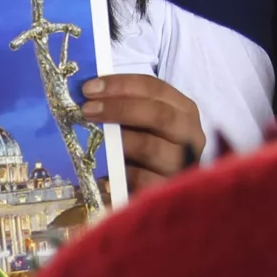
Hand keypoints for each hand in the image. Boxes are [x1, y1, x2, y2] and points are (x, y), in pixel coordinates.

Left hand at [79, 73, 203, 191]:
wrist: (164, 192)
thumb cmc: (149, 151)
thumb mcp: (142, 125)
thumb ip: (126, 107)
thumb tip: (89, 93)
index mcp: (184, 111)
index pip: (155, 89)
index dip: (121, 85)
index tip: (89, 88)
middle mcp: (190, 134)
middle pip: (158, 114)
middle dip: (119, 108)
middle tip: (87, 109)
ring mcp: (182, 163)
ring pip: (150, 146)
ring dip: (117, 139)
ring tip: (93, 137)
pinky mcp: (169, 188)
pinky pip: (142, 179)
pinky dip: (121, 172)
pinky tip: (103, 171)